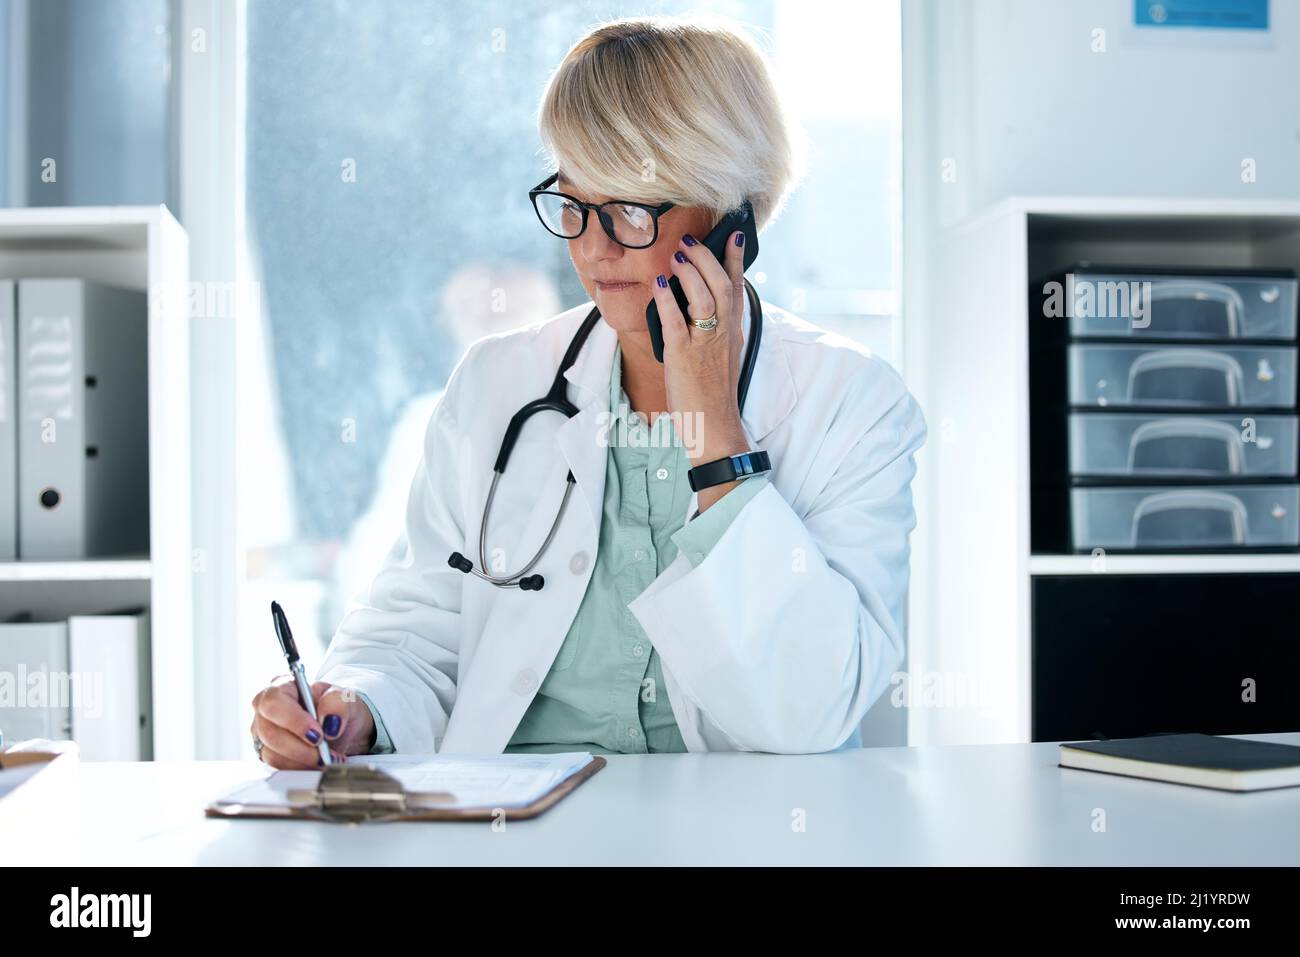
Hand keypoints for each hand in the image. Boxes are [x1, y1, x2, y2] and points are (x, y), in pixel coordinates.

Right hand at [250, 677, 373, 768]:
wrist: (341, 728)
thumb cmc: (338, 707)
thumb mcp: (344, 698)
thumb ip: (337, 704)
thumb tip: (328, 723)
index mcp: (282, 686)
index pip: (274, 702)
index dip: (293, 721)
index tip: (317, 735)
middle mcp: (267, 710)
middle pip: (270, 732)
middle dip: (300, 747)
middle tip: (323, 752)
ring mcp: (264, 733)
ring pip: (272, 754)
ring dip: (302, 760)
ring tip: (326, 757)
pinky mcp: (269, 753)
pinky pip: (278, 767)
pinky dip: (301, 768)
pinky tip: (318, 763)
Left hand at [652, 229, 751, 509]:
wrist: (714, 428)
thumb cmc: (713, 395)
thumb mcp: (723, 357)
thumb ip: (715, 330)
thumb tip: (694, 304)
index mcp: (734, 332)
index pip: (738, 288)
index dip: (736, 259)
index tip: (734, 234)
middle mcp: (724, 333)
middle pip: (722, 284)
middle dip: (707, 258)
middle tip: (690, 242)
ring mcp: (705, 343)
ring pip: (704, 297)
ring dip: (689, 273)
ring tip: (676, 256)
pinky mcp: (684, 356)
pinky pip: (676, 321)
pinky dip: (666, 300)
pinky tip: (658, 286)